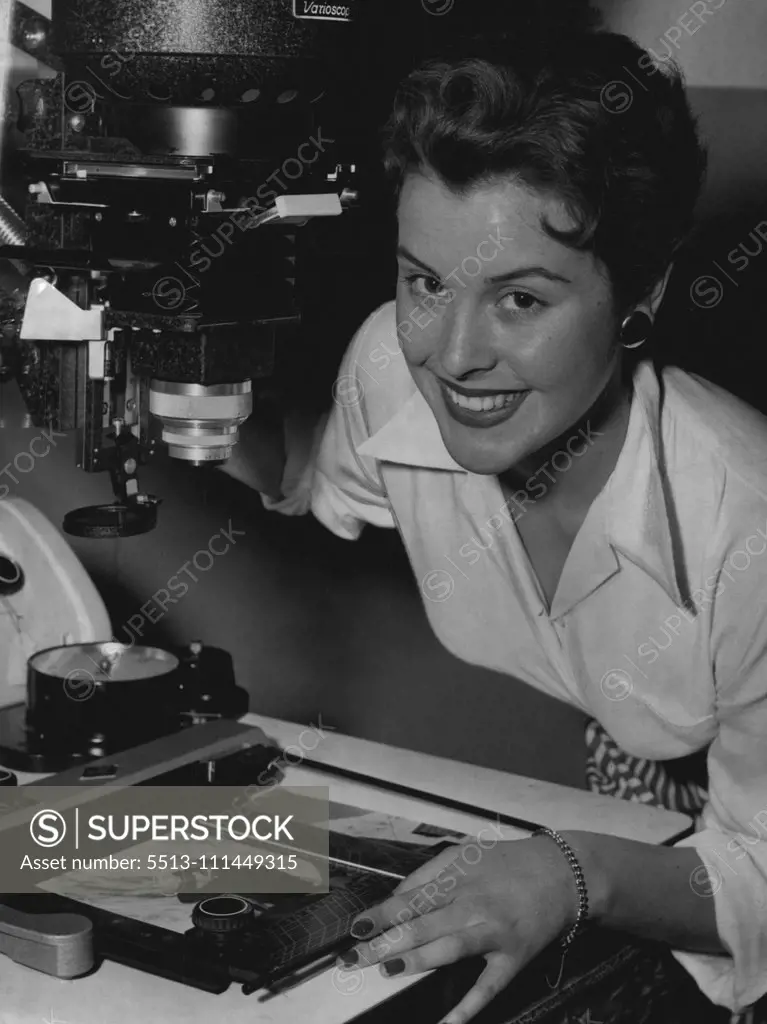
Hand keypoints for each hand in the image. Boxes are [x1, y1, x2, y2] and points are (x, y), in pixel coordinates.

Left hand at [339, 835, 578, 1023]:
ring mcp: (492, 933)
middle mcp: (472, 905)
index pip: (409, 898)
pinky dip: (466, 1007)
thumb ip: (430, 874)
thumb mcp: (467, 853)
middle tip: (353, 958)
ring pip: (447, 950)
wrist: (563, 874)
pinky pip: (486, 987)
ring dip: (414, 961)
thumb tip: (398, 898)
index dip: (381, 914)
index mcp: (458, 878)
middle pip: (421, 925)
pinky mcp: (512, 958)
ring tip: (386, 970)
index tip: (356, 927)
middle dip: (384, 942)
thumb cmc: (509, 863)